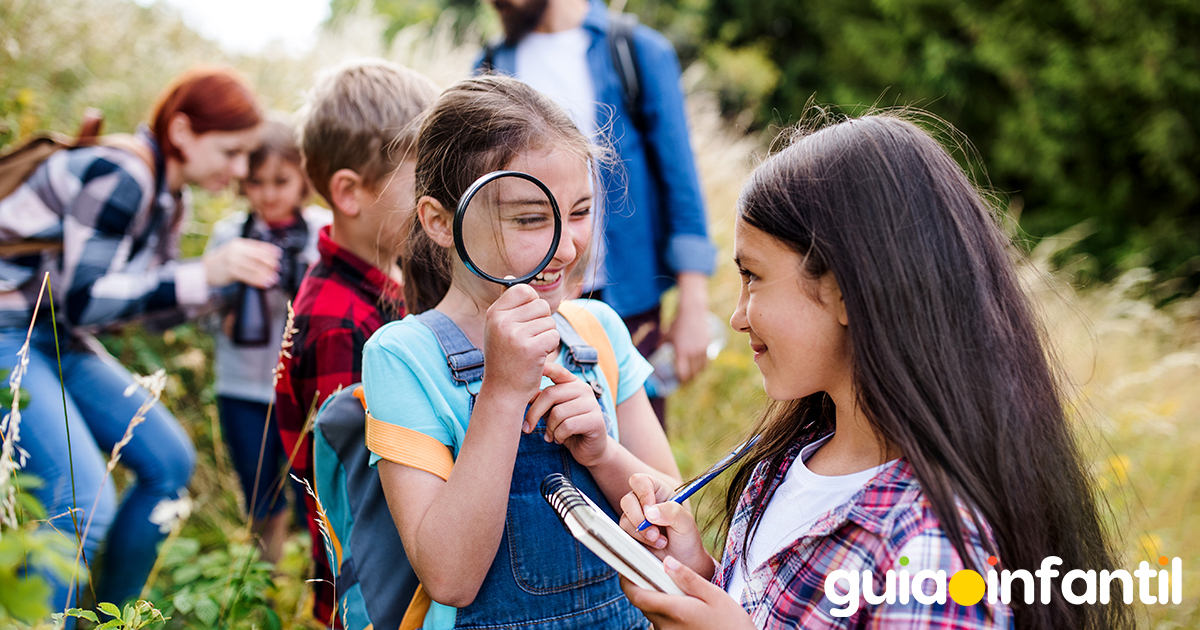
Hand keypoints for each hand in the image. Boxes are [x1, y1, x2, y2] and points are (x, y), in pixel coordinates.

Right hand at [204, 238, 280, 287]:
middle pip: (257, 256)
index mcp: (238, 243)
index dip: (269, 250)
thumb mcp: (234, 252)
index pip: (257, 245)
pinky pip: (248, 276)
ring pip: (254, 267)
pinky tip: (265, 283)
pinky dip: (258, 280)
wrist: (205, 270)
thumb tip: (267, 257)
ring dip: (266, 274)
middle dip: (270, 262)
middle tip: (278, 268)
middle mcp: (236, 250)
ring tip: (274, 278)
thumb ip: (248, 252)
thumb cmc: (222, 262)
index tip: (279, 254)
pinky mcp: (230, 271)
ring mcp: (232, 260)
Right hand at [481, 284, 559, 399]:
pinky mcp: (531, 348)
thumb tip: (511, 276)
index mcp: (494, 313)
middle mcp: (502, 321)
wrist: (503, 391)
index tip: (526, 322)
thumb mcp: (499, 328)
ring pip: (549, 322)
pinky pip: (554, 336)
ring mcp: (515, 335)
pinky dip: (551, 347)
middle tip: (529, 341)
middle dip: (542, 323)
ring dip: (547, 336)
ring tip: (531, 350)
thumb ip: (507, 304)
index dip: (532, 304)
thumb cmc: (505, 358)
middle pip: (541, 305)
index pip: (524, 290)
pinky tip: (537, 358)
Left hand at [527, 362, 608, 465]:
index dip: (546, 367)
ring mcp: (592, 403)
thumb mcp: (551, 412)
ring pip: (558, 413)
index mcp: (572, 383)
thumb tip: (523, 392)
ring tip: (550, 436)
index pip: (557, 371)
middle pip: (550, 394)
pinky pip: (567, 426)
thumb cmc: (567, 428)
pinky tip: (559, 439)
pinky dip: (558, 436)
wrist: (590, 449)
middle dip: (534, 413)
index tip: (533, 366)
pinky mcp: (595, 420)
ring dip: (549, 429)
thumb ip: (541, 400)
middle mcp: (584, 389)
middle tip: (527, 428)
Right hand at [618, 474, 712, 575]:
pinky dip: (639, 541)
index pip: (640, 481)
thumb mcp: (686, 522)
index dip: (643, 494)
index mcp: (659, 491)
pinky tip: (654, 545)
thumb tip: (649, 512)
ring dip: (642, 533)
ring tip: (661, 541)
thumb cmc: (687, 538)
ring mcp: (635, 518)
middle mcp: (644, 502)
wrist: (683, 562)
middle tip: (655, 532)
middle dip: (639, 519)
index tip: (651, 511)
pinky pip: (624, 534)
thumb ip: (672, 512)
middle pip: (627, 500)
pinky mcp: (630, 533)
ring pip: (624, 519)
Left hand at [620, 556, 755, 629]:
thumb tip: (667, 561)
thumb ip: (688, 578)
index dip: (627, 578)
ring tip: (677, 588)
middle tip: (656, 569)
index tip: (628, 564)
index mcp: (674, 610)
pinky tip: (684, 604)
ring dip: (657, 598)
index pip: (636, 594)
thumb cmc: (732, 624)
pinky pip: (662, 622)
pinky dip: (666, 610)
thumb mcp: (714, 596)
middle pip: (642, 602)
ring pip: (652, 612)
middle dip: (644, 585)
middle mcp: (666, 626)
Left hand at [667, 272, 710, 383]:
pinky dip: (703, 367)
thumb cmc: (677, 324)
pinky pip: (707, 361)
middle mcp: (692, 353)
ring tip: (692, 377)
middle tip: (685, 382)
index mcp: (681, 352)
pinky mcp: (708, 345)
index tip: (678, 382)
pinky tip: (699, 368)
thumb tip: (655, 350)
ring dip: (697, 375)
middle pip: (693, 374)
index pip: (683, 373)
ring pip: (701, 369)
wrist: (692, 312)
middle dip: (689, 380)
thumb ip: (661, 344)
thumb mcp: (666, 334)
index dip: (681, 380)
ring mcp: (701, 350)